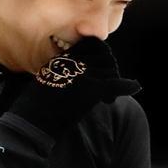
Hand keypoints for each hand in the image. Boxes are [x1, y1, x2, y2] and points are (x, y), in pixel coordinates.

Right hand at [7, 36, 141, 139]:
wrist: (33, 121)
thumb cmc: (37, 104)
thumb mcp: (48, 78)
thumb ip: (65, 70)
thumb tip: (77, 73)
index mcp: (65, 55)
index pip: (93, 46)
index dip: (100, 56)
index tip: (100, 68)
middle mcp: (76, 60)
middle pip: (104, 57)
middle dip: (109, 68)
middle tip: (109, 82)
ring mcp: (84, 73)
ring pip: (110, 69)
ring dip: (114, 79)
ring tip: (109, 94)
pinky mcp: (91, 89)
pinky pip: (115, 84)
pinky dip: (127, 85)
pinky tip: (134, 87)